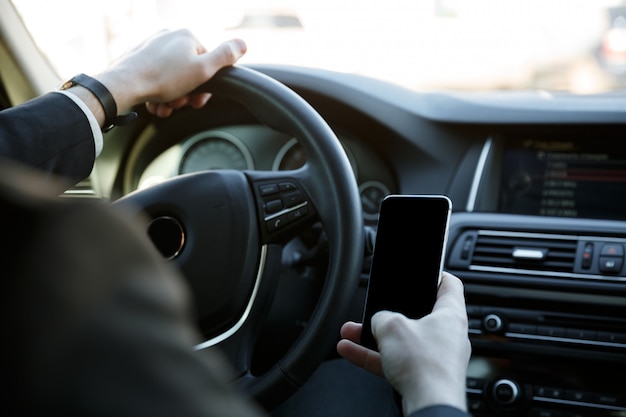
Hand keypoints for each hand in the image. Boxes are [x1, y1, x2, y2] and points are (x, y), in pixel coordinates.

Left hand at [95, 29, 246, 117]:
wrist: (124, 86)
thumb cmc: (163, 79)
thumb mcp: (203, 70)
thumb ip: (225, 57)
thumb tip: (243, 44)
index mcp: (186, 37)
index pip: (207, 63)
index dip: (205, 86)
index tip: (198, 102)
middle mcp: (168, 37)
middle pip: (188, 72)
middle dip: (186, 94)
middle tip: (179, 105)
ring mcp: (151, 46)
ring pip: (171, 78)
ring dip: (172, 97)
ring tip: (165, 108)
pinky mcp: (138, 58)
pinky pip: (156, 78)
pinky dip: (158, 93)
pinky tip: (155, 104)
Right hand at [337, 272, 470, 414]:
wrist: (430, 405)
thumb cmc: (425, 366)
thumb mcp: (392, 326)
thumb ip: (381, 317)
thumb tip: (378, 322)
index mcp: (450, 314)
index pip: (450, 285)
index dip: (437, 274)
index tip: (426, 270)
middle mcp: (447, 335)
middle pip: (419, 314)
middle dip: (390, 313)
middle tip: (375, 308)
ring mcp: (436, 357)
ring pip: (402, 340)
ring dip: (376, 336)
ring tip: (351, 332)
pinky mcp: (425, 376)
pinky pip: (396, 360)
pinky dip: (375, 356)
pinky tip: (352, 351)